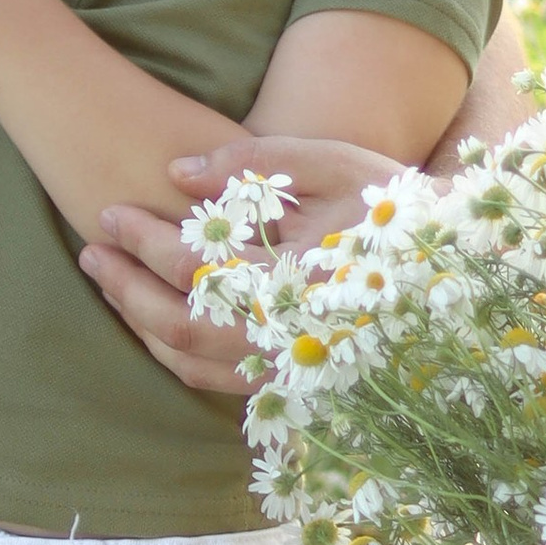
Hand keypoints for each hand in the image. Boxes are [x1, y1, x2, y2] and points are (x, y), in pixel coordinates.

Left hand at [77, 134, 402, 395]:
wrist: (453, 275)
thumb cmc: (391, 211)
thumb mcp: (334, 163)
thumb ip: (254, 163)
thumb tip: (175, 172)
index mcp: (295, 281)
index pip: (193, 266)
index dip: (142, 240)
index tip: (111, 212)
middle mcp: (286, 335)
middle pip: (177, 324)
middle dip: (123, 287)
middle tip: (92, 248)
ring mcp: (287, 367)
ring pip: (187, 361)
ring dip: (138, 322)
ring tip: (110, 280)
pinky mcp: (290, 382)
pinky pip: (212, 381)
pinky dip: (171, 353)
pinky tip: (153, 320)